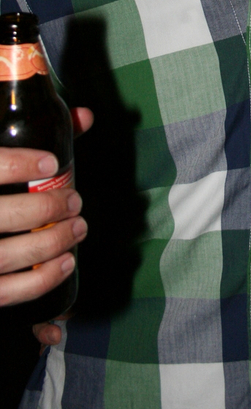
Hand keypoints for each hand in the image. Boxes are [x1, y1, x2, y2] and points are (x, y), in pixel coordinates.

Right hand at [0, 107, 91, 308]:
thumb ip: (31, 134)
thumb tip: (85, 116)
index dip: (17, 164)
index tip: (51, 163)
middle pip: (0, 215)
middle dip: (46, 208)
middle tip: (75, 201)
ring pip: (5, 256)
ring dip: (51, 242)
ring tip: (78, 226)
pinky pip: (6, 291)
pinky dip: (40, 280)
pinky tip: (66, 261)